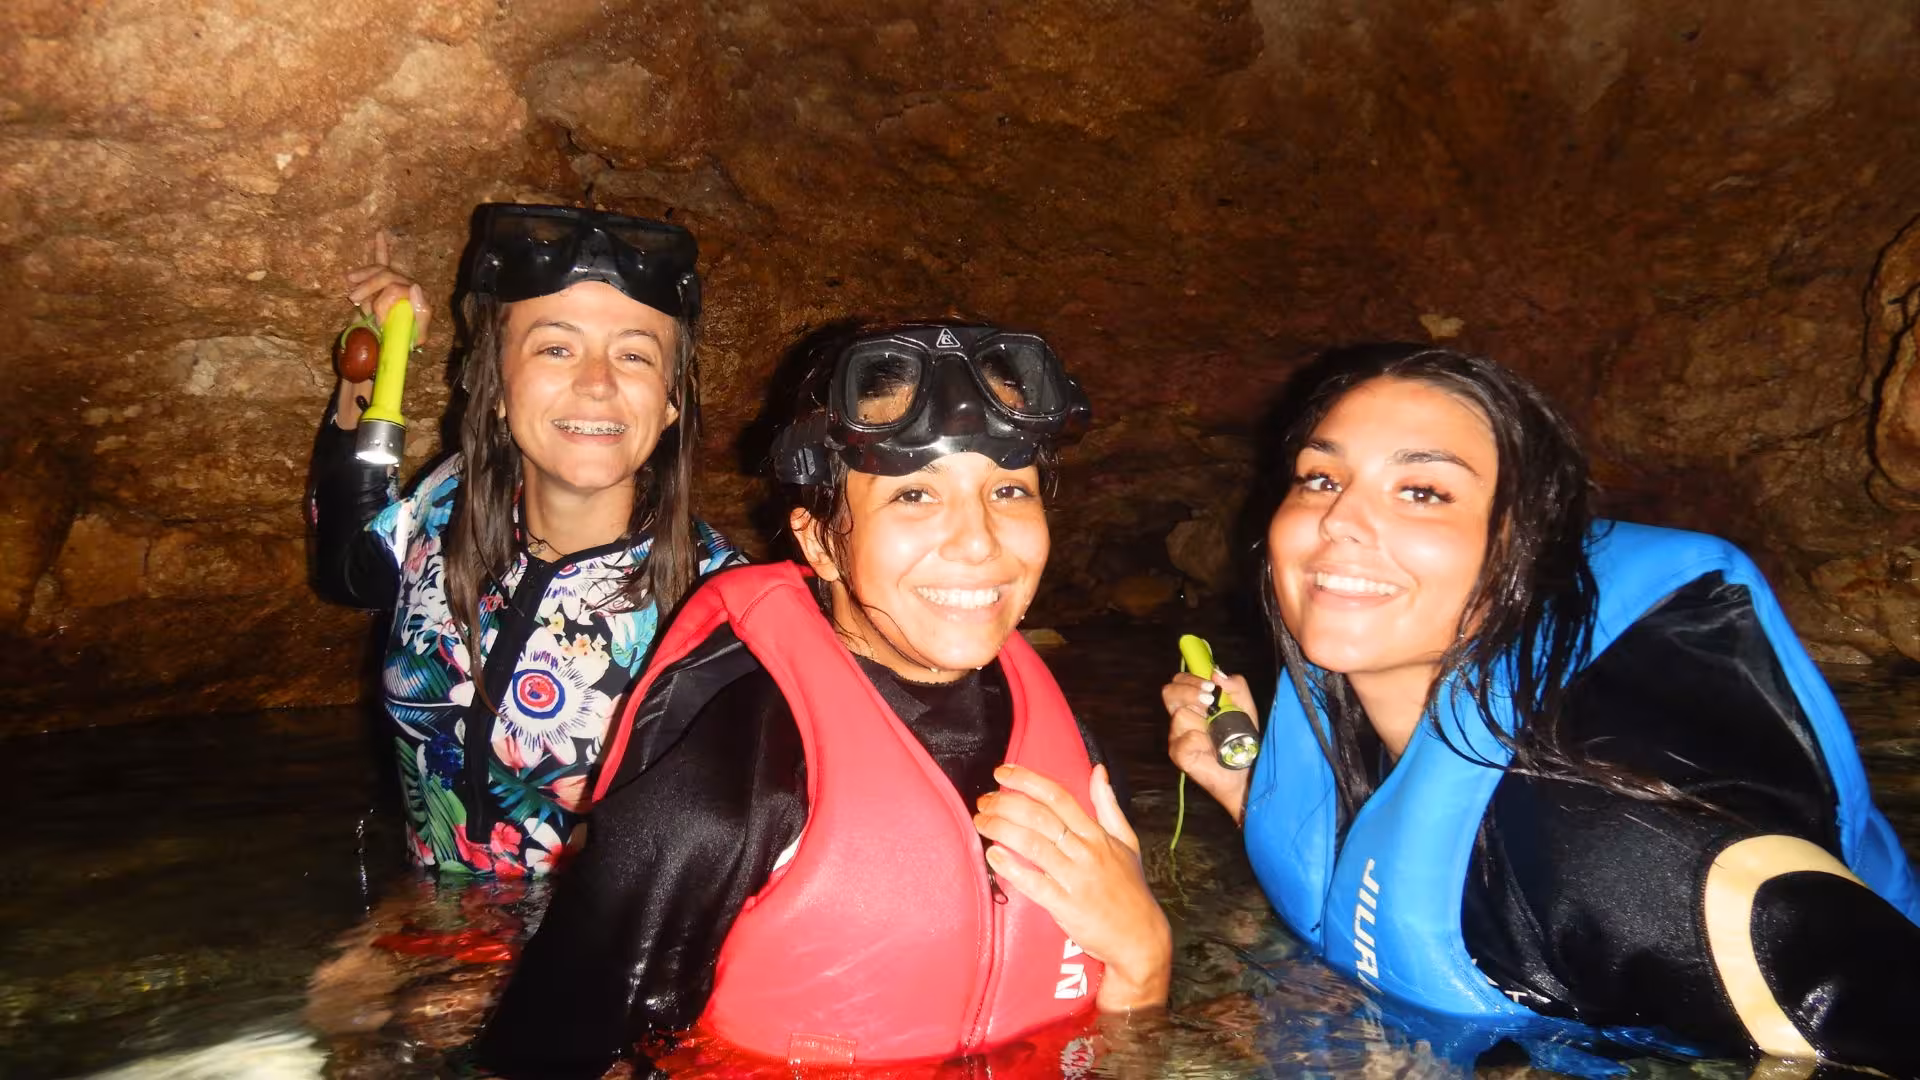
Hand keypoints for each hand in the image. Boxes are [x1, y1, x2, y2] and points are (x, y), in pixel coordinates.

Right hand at [334, 231, 430, 428]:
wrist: (375, 360)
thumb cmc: (391, 352)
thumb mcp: (408, 341)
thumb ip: (417, 317)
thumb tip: (415, 286)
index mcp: (419, 307)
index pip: (406, 289)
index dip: (387, 298)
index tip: (372, 312)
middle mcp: (411, 295)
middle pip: (391, 278)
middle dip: (371, 289)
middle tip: (354, 301)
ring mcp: (396, 288)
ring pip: (380, 272)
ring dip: (365, 281)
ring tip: (352, 294)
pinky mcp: (382, 285)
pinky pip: (383, 263)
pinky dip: (381, 249)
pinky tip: (380, 234)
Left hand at [973, 763, 1171, 1011]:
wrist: (1139, 937)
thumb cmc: (1130, 888)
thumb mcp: (1127, 841)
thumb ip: (1109, 805)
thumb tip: (1098, 771)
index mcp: (1097, 834)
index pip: (1059, 797)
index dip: (1027, 780)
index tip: (1002, 772)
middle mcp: (1086, 852)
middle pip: (1040, 817)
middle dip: (1006, 803)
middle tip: (984, 801)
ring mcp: (1075, 879)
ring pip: (1033, 844)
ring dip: (1001, 829)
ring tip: (981, 822)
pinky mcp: (1066, 906)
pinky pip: (1034, 883)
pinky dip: (1011, 867)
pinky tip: (993, 855)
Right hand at [1162, 668, 1258, 823]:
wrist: (1246, 772)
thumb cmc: (1243, 740)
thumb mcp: (1246, 708)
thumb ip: (1236, 686)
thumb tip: (1217, 674)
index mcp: (1195, 703)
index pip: (1179, 681)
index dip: (1191, 679)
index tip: (1211, 687)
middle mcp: (1182, 716)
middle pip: (1169, 692)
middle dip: (1190, 692)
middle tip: (1210, 703)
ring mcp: (1178, 736)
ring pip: (1180, 715)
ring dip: (1204, 723)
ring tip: (1218, 735)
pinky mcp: (1178, 754)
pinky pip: (1186, 738)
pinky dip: (1202, 741)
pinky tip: (1211, 749)